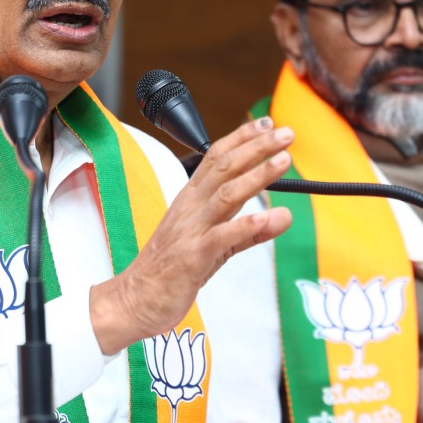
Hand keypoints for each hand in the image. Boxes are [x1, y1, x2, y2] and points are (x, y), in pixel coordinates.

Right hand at [89, 117, 292, 353]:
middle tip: (285, 134)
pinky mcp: (193, 256)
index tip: (267, 124)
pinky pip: (222, 237)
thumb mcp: (216, 245)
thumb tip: (284, 215)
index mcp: (191, 200)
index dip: (242, 138)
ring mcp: (191, 230)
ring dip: (257, 176)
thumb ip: (250, 230)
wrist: (137, 299)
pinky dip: (247, 225)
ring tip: (283, 161)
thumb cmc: (172, 269)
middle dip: (256, 147)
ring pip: (226, 195)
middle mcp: (191, 208)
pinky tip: (270, 217)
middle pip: (224, 168)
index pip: (216, 158)